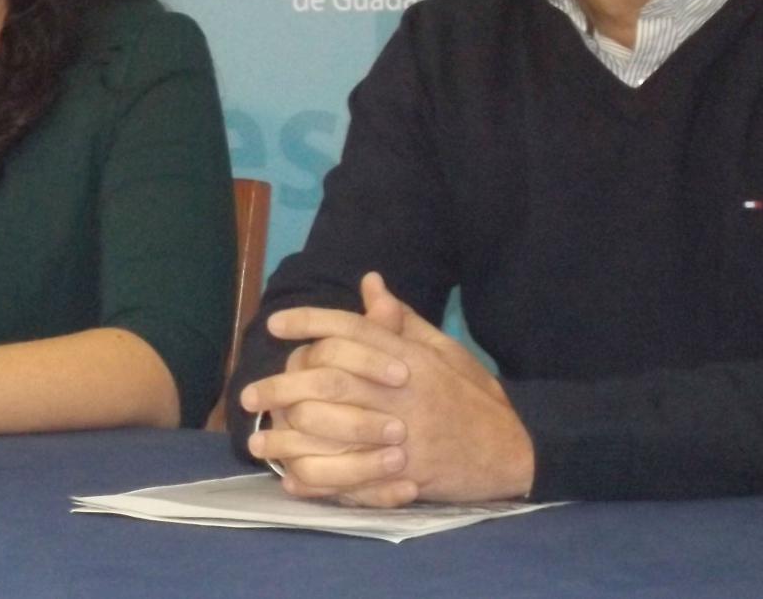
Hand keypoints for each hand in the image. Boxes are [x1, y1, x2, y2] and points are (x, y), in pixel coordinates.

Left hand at [243, 272, 533, 505]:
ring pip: (333, 431)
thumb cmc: (472, 397)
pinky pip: (352, 479)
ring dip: (288, 439)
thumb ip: (401, 321)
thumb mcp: (443, 350)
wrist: (515, 449)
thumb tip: (370, 282)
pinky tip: (290, 481)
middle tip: (247, 394)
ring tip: (257, 443)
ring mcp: (404, 434)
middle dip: (281, 386)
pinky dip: (319, 481)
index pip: (350, 330)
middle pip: (329, 380)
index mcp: (409, 357)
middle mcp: (402, 391)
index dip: (309, 321)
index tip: (275, 325)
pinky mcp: (406, 475)